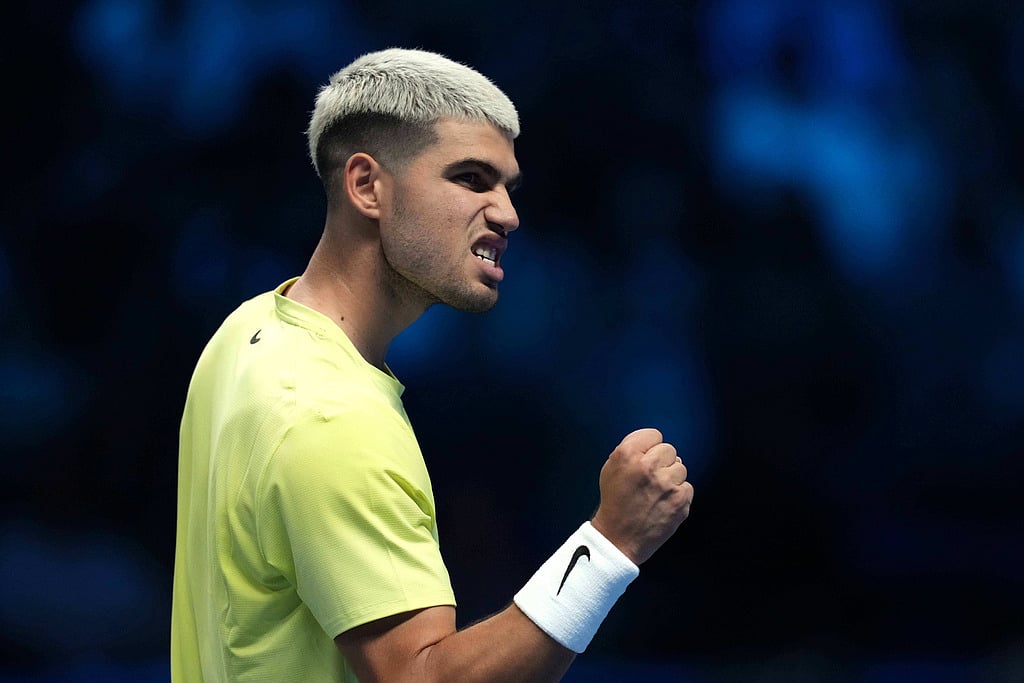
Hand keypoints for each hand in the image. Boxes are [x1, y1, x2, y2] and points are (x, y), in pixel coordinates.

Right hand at [590, 428, 692, 564]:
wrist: (618, 538)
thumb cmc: (614, 503)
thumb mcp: (610, 468)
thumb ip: (630, 450)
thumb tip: (652, 443)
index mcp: (627, 455)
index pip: (654, 435)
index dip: (649, 447)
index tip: (646, 457)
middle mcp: (648, 467)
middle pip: (669, 449)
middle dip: (661, 461)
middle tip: (650, 478)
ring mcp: (667, 484)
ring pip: (681, 467)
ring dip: (671, 477)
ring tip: (656, 492)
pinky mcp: (680, 501)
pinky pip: (687, 487)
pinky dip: (678, 494)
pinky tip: (664, 503)